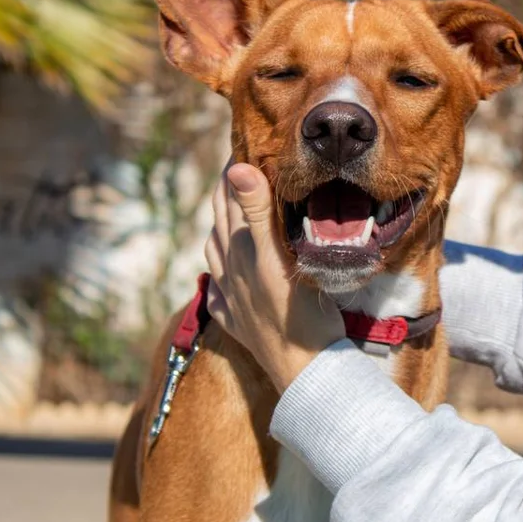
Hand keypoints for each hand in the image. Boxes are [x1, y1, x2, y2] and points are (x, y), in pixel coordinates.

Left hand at [204, 162, 345, 391]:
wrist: (307, 373)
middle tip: (236, 171)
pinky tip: (221, 277)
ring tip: (226, 217)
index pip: (229, 199)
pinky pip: (218, 294)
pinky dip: (218, 277)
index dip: (234, 172)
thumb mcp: (280, 257)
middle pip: (220, 224)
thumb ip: (255, 212)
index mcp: (240, 252)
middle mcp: (230, 273)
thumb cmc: (302, 315)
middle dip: (225, 196)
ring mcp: (231, 300)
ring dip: (219, 231)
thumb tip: (234, 168)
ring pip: (215, 256)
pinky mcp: (236, 323)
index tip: (242, 148)